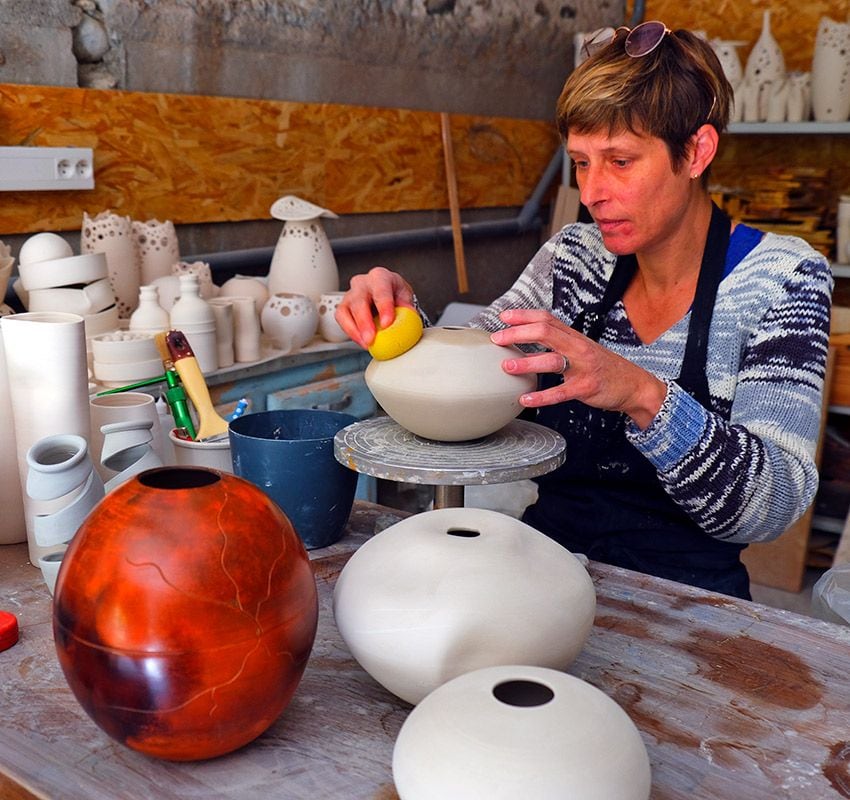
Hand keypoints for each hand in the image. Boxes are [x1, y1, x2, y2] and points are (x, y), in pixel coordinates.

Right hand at [334, 267, 415, 348]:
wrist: (387, 297)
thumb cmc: (395, 295)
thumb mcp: (405, 298)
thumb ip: (407, 308)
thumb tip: (410, 318)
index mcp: (380, 277)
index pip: (381, 290)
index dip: (383, 307)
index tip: (386, 323)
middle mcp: (363, 283)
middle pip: (359, 301)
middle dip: (364, 322)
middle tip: (371, 338)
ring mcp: (350, 295)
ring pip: (345, 310)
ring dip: (355, 330)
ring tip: (366, 343)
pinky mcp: (343, 307)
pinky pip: (341, 320)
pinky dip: (351, 333)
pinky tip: (361, 341)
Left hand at [489, 308, 666, 428]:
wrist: (635, 385)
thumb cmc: (603, 368)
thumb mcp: (581, 350)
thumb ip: (557, 345)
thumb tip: (525, 345)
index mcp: (574, 337)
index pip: (546, 318)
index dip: (524, 316)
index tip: (503, 317)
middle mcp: (578, 347)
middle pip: (545, 332)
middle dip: (518, 333)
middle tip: (497, 339)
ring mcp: (583, 367)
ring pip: (552, 360)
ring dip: (526, 362)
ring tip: (506, 366)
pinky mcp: (586, 388)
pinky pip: (561, 392)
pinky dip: (542, 396)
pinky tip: (525, 399)